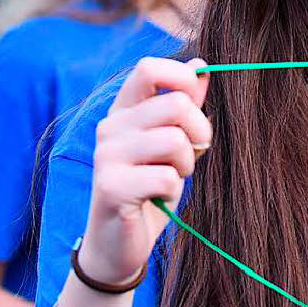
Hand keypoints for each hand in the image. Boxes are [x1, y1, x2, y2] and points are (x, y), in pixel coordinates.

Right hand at [76, 57, 210, 286]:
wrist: (120, 242)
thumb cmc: (151, 184)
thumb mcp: (174, 140)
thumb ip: (186, 103)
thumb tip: (201, 64)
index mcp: (125, 109)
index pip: (149, 67)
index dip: (182, 78)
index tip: (195, 105)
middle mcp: (110, 127)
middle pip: (176, 104)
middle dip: (200, 131)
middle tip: (193, 154)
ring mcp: (106, 156)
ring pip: (174, 140)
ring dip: (186, 163)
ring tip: (172, 176)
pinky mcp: (111, 187)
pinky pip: (166, 176)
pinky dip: (173, 189)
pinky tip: (159, 196)